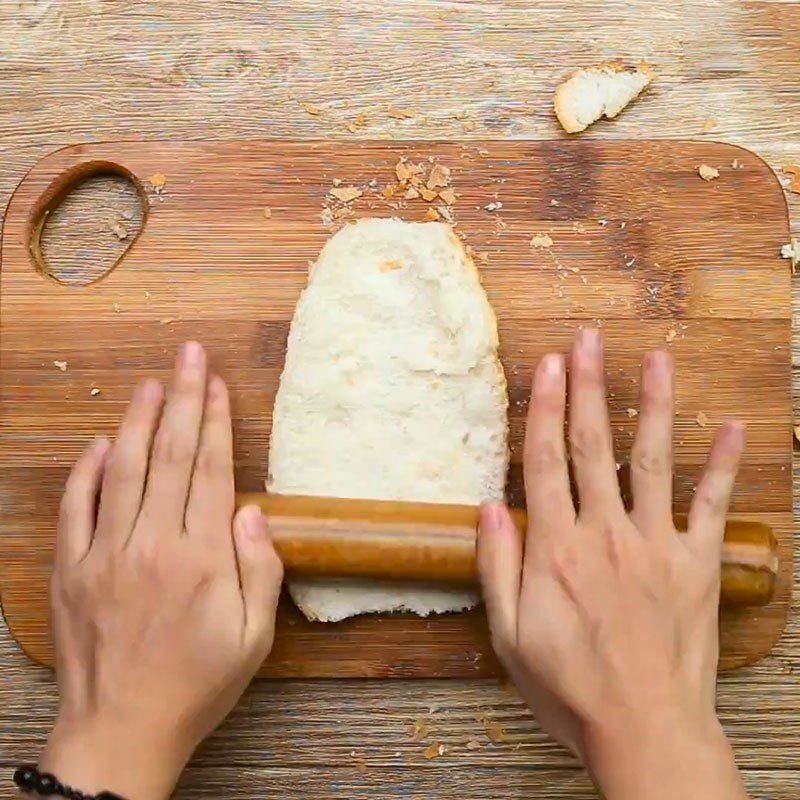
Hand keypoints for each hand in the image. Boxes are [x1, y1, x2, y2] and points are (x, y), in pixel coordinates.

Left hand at [41, 342, 282, 799]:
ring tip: (151, 381)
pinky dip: (86, 471)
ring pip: (123, 470)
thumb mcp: (253, 638)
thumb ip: (259, 570)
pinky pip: (76, 508)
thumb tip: (252, 511)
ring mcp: (105, 555)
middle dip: (183, 398)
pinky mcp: (71, 571)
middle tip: (188, 353)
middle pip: (171, 456)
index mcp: (201, 558)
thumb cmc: (197, 685)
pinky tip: (100, 442)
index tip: (217, 383)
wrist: (121, 732)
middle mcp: (153, 545)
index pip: (211, 471)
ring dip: (138, 421)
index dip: (216, 421)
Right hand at [478, 328, 748, 799]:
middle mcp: (606, 534)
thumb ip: (498, 566)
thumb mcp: (509, 636)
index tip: (548, 365)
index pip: (545, 461)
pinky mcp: (696, 565)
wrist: (645, 731)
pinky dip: (723, 466)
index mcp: (557, 549)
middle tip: (589, 340)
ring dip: (653, 406)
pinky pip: (711, 506)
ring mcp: (656, 546)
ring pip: (653, 460)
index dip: (545, 408)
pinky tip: (732, 428)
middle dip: (589, 387)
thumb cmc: (569, 687)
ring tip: (655, 359)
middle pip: (594, 446)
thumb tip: (490, 506)